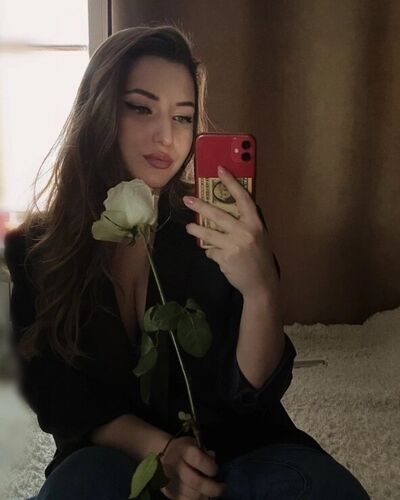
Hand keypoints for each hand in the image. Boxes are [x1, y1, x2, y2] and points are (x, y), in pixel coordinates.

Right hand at [160, 436, 225, 498]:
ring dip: (205, 496)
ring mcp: (170, 481)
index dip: (210, 467)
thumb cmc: (184, 449)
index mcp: (183, 450)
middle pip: (195, 481)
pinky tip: (203, 496)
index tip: (215, 470)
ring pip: (191, 495)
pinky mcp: (168, 493)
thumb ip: (205, 452)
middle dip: (212, 488)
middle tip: (222, 488)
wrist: (163, 455)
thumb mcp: (194, 443)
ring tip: (212, 493)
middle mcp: (175, 466)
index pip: (198, 459)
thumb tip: (213, 458)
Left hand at [183, 166, 279, 296]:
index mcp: (255, 224)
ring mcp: (234, 245)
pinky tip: (217, 255)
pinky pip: (211, 250)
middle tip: (188, 200)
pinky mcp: (224, 258)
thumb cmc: (259, 258)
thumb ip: (246, 223)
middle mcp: (245, 232)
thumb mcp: (259, 236)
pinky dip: (211, 252)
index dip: (231, 183)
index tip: (220, 170)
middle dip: (200, 206)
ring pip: (208, 233)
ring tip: (190, 228)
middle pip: (218, 215)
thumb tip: (228, 209)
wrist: (261, 284)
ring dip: (196, 230)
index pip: (243, 198)